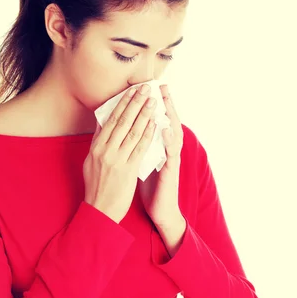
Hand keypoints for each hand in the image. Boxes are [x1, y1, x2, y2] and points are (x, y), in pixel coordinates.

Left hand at [138, 84, 183, 227]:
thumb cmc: (150, 187)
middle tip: (161, 86)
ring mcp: (171, 160)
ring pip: (173, 134)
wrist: (160, 211)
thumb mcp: (141, 163)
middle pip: (167, 122)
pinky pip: (171, 154)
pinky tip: (166, 129)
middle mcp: (167, 151)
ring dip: (170, 117)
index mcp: (158, 148)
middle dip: (165, 104)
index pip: (156, 122)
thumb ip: (137, 147)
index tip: (147, 89)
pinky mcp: (171, 172)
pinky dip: (169, 141)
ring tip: (165, 101)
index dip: (152, 107)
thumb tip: (123, 134)